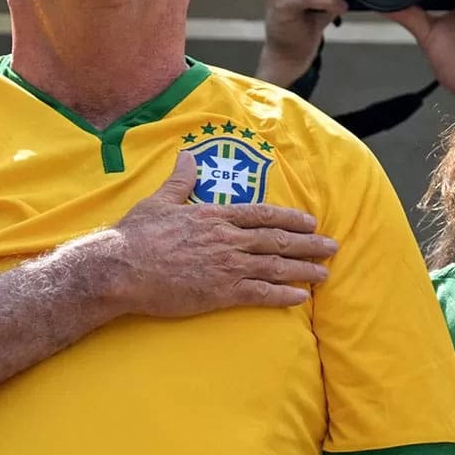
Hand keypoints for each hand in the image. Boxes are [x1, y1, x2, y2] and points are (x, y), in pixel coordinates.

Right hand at [94, 152, 337, 316]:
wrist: (122, 267)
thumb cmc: (137, 234)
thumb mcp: (159, 200)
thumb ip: (180, 180)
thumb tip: (188, 157)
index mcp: (213, 216)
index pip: (261, 215)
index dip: (289, 219)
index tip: (310, 221)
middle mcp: (226, 239)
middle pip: (276, 240)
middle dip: (307, 244)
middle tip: (332, 247)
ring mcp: (225, 266)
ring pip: (274, 266)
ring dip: (303, 269)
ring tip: (324, 273)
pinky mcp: (219, 292)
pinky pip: (259, 294)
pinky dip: (282, 295)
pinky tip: (300, 297)